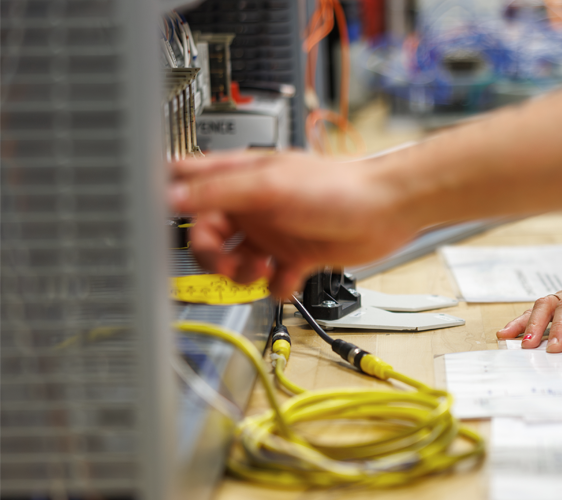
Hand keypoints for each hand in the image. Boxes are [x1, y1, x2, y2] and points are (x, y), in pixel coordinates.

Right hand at [168, 152, 419, 297]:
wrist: (387, 210)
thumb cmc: (337, 187)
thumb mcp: (269, 186)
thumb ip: (219, 192)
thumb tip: (171, 196)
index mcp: (243, 178)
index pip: (192, 182)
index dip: (169, 198)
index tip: (155, 218)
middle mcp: (256, 205)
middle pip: (209, 233)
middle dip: (210, 254)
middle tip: (225, 264)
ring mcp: (276, 231)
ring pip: (238, 260)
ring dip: (242, 273)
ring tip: (259, 271)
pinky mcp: (299, 255)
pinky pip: (273, 280)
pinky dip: (275, 287)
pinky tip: (286, 281)